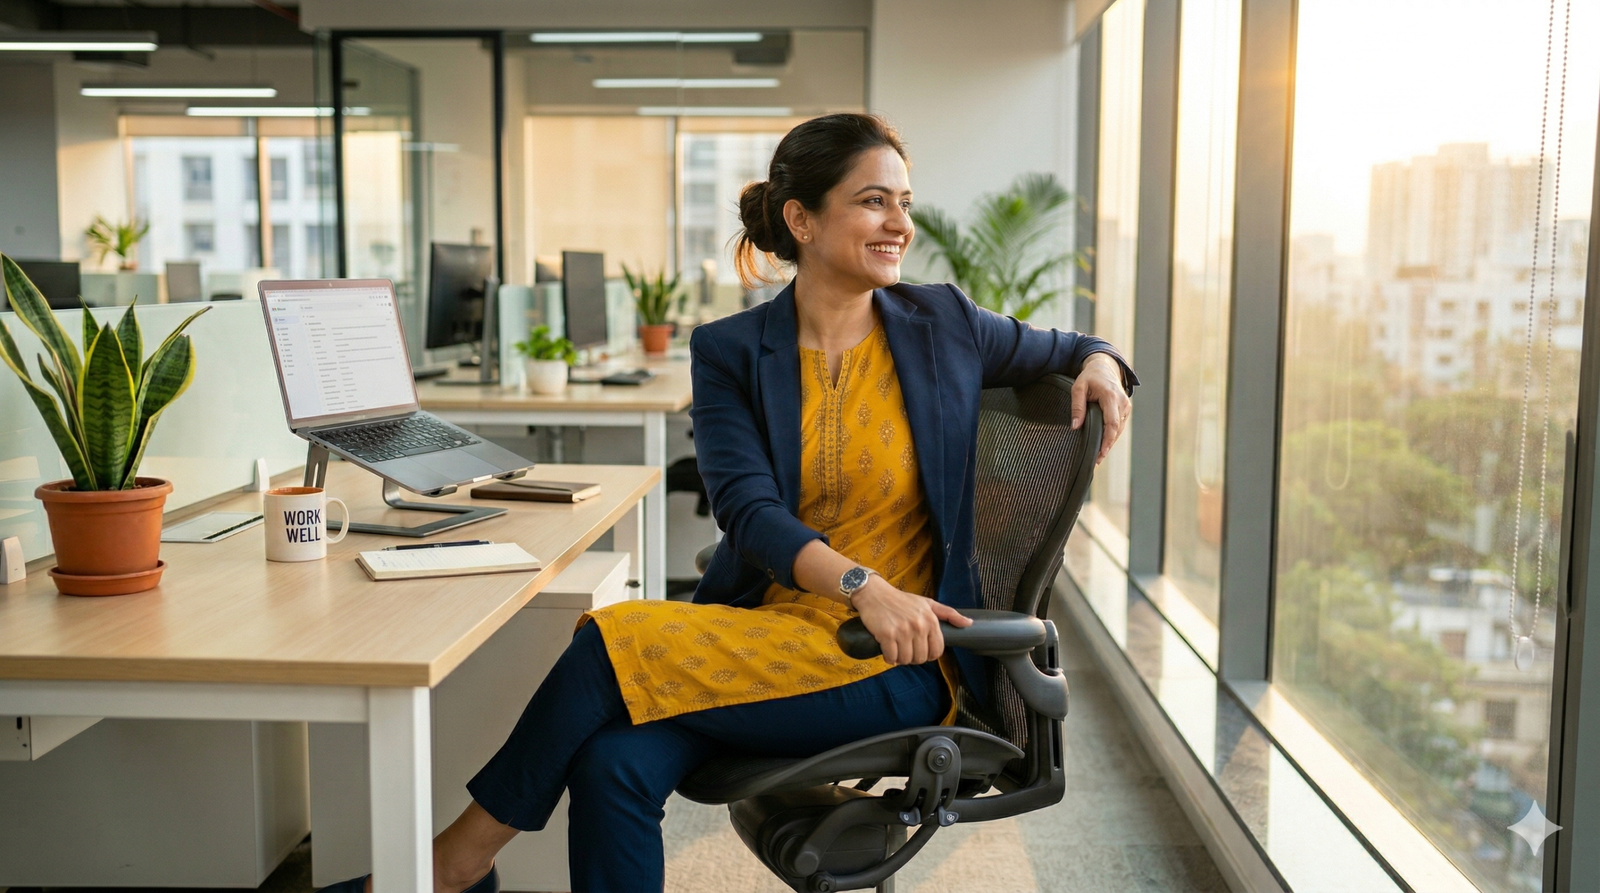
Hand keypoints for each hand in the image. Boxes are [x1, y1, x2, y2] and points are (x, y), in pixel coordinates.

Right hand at [851, 577, 972, 664]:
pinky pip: (891, 657)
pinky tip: (887, 649)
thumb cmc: (901, 600)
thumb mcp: (927, 603)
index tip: (920, 649)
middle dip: (913, 657)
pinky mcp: (886, 635)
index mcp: (931, 620)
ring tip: (896, 648)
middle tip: (905, 648)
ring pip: (906, 660)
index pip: (937, 651)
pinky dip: (889, 657)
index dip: (928, 654)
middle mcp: (919, 626)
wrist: (874, 593)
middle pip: (921, 658)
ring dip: (900, 658)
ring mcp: (902, 631)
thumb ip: (949, 614)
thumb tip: (969, 623)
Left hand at [1072, 352, 1131, 463]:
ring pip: (1118, 430)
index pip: (1111, 422)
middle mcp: (1122, 402)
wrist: (1104, 368)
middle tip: (1096, 460)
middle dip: (1107, 446)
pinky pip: (1118, 426)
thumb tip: (1075, 426)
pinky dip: (1111, 436)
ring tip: (1098, 457)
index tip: (1101, 452)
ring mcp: (1126, 407)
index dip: (1107, 439)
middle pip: (1116, 429)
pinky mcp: (1125, 410)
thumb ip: (1077, 407)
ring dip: (1109, 443)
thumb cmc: (1090, 378)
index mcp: (1111, 396)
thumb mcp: (1078, 388)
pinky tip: (1103, 446)